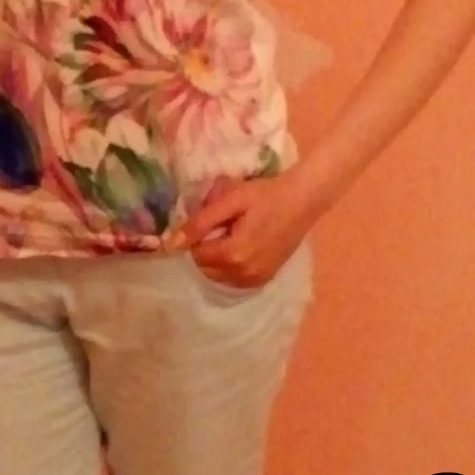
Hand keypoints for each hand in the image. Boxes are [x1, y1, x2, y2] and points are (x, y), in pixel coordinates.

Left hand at [167, 167, 321, 289]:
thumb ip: (199, 223)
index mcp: (233, 254)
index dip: (198, 236)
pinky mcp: (265, 279)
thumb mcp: (230, 201)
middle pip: (205, 268)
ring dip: (218, 259)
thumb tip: (170, 244)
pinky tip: (243, 246)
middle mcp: (243, 274)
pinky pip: (235, 279)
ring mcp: (256, 279)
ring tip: (234, 235)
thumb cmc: (266, 195)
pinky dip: (231, 266)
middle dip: (207, 249)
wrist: (304, 200)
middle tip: (225, 226)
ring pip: (219, 276)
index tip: (212, 220)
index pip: (195, 254)